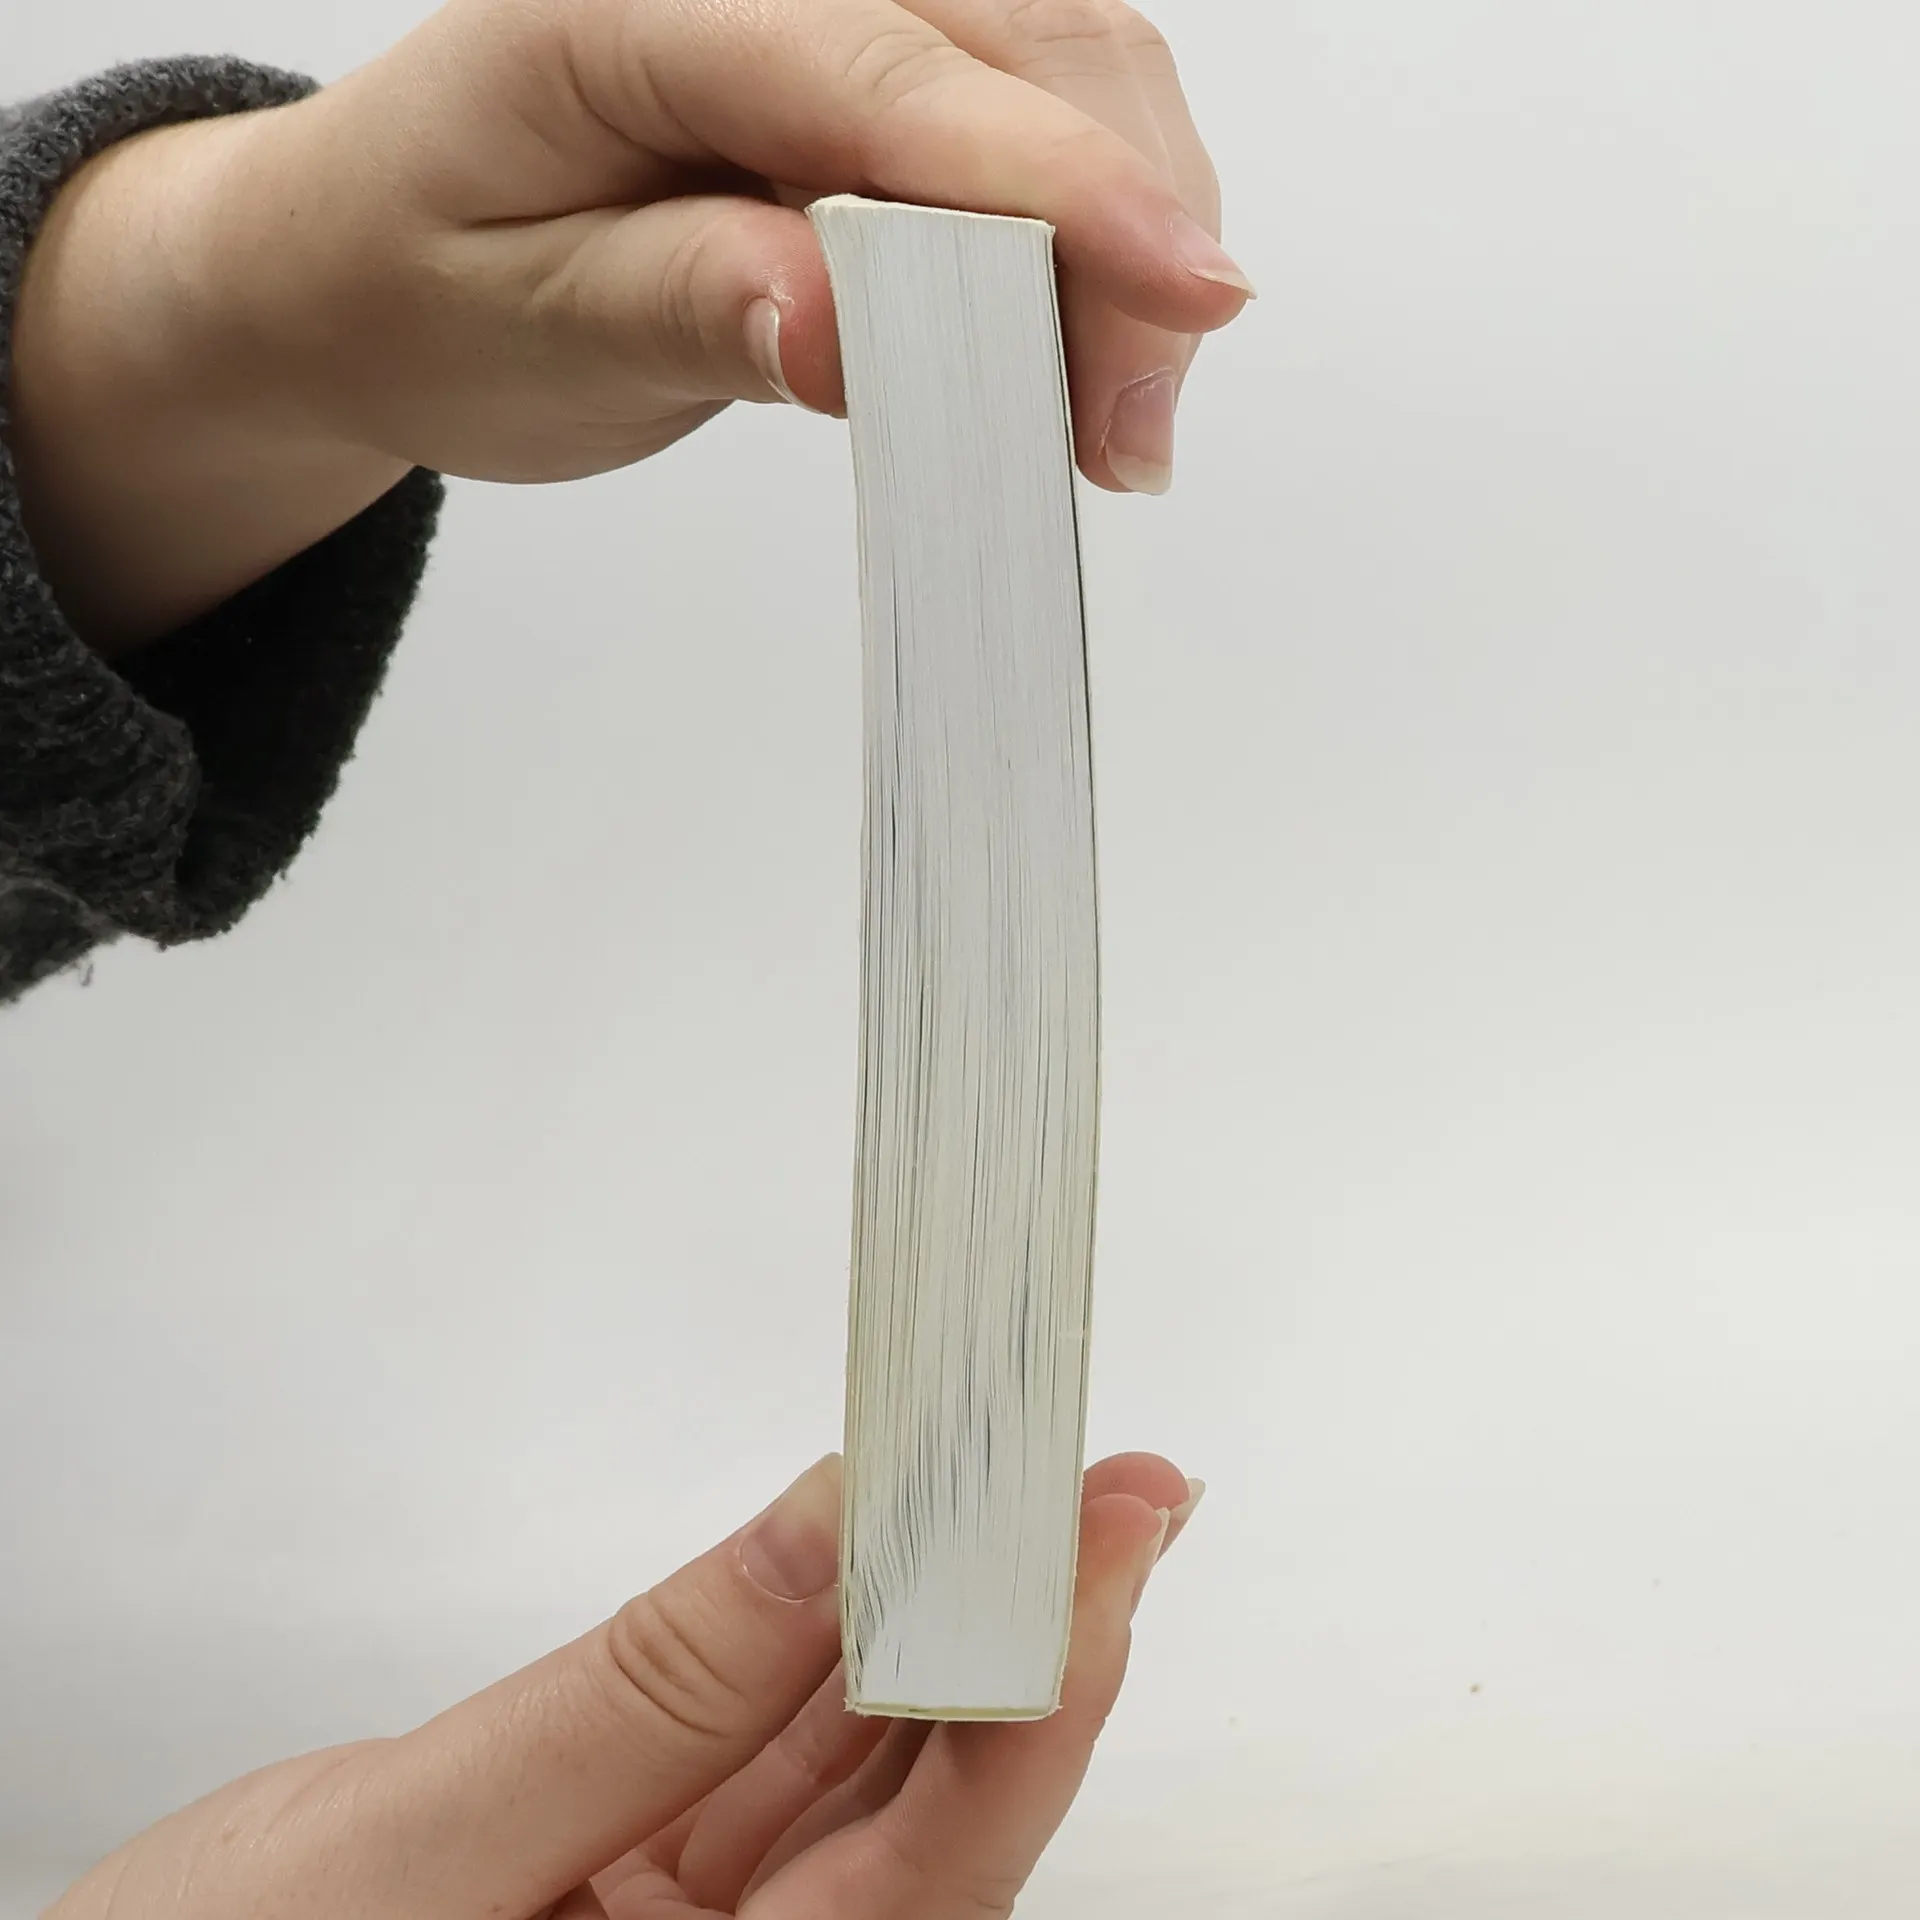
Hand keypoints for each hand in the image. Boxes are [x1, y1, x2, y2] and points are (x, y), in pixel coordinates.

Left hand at [13, 0, 1248, 649]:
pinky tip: (1089, 337)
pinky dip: (1091, 226)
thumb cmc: (424, 287)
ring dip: (1130, 230)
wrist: (375, 266)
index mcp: (630, 6)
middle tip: (1135, 430)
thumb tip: (842, 324)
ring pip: (1055, 65)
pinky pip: (1023, 116)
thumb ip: (683, 306)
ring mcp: (820, 12)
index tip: (1182, 294)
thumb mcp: (525, 326)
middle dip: (1125, 231)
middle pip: (1015, 44)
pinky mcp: (866, 72)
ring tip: (1120, 413)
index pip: (884, 75)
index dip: (1055, 187)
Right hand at [47, 1452, 1200, 1918]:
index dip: (1040, 1684)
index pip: (935, 1860)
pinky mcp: (631, 1866)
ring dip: (944, 1625)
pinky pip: (761, 1749)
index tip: (1098, 1526)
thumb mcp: (415, 1850)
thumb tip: (825, 1534)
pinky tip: (883, 1551)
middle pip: (930, 1813)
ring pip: (856, 1767)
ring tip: (1025, 1489)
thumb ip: (644, 1696)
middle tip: (1108, 1484)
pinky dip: (824, 1642)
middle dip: (1034, 1637)